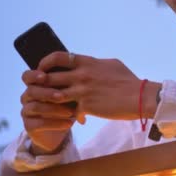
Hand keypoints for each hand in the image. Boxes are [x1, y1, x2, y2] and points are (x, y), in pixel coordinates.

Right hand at [20, 69, 74, 153]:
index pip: (27, 76)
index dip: (34, 75)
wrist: (61, 127)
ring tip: (71, 112)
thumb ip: (69, 86)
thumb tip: (80, 79)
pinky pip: (39, 124)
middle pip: (31, 91)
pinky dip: (55, 124)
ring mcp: (26, 111)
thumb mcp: (69, 94)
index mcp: (34, 84)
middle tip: (62, 96)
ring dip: (54, 109)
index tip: (44, 76)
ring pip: (35, 107)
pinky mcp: (28, 126)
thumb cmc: (67, 104)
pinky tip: (69, 124)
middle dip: (47, 93)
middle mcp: (27, 97)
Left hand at [35, 52, 160, 122]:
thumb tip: (87, 63)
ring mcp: (83, 90)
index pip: (57, 57)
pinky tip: (75, 119)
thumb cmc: (128, 80)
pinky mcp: (87, 106)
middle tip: (37, 89)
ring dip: (48, 101)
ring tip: (48, 106)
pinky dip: (70, 116)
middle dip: (39, 83)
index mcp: (87, 62)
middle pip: (49, 76)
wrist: (139, 97)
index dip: (45, 62)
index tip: (41, 69)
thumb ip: (95, 63)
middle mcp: (82, 74)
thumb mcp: (111, 64)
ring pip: (53, 95)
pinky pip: (69, 111)